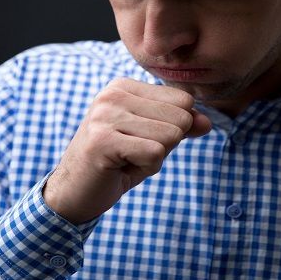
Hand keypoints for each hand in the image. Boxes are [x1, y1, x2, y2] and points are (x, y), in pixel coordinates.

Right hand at [43, 78, 211, 223]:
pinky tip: (119, 168)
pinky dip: (145, 169)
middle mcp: (112, 94)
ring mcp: (105, 115)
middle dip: (165, 145)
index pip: (183, 100)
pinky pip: (155, 154)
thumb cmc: (115, 164)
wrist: (72, 193)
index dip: (173, 129)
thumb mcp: (153, 140)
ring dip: (154, 158)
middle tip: (133, 153)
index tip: (140, 139)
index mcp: (123, 86)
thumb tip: (208, 122)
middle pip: (181, 117)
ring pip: (170, 136)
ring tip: (126, 160)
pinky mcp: (103, 141)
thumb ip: (180, 127)